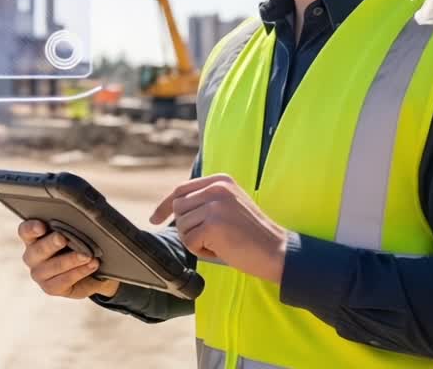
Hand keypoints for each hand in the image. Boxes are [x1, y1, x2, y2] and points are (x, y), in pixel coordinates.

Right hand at [18, 219, 119, 299]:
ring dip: (71, 260)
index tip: (42, 226)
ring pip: (53, 266)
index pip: (25, 231)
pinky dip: (80, 271)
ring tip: (87, 255)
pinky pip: (64, 280)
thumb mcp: (72, 233)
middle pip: (38, 249)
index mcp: (32, 238)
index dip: (32, 229)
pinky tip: (92, 264)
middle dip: (51, 243)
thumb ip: (69, 227)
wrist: (88, 271)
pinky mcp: (50, 288)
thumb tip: (80, 221)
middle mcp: (31, 256)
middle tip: (63, 238)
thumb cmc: (77, 245)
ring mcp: (39, 274)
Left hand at [150, 174, 287, 283]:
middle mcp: (217, 188)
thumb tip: (172, 209)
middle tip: (209, 239)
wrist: (277, 250)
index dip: (165, 205)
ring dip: (196, 241)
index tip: (155, 218)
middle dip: (186, 228)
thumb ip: (205, 200)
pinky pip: (190, 242)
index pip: (181, 189)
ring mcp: (215, 205)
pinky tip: (222, 250)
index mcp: (220, 180)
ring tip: (221, 243)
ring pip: (182, 227)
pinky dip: (202, 251)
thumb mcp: (229, 205)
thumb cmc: (252, 234)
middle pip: (178, 208)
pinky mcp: (213, 224)